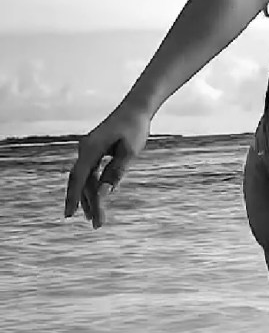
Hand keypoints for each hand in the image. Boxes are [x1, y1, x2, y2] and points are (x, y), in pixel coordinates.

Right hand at [64, 99, 151, 227]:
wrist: (136, 108)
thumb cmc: (134, 128)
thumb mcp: (129, 152)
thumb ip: (115, 172)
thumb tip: (104, 194)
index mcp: (91, 149)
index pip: (78, 178)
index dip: (73, 198)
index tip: (69, 215)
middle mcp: (85, 149)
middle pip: (81, 181)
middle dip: (85, 203)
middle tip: (95, 223)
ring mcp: (88, 149)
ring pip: (84, 178)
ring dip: (89, 196)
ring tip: (94, 217)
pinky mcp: (94, 150)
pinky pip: (89, 172)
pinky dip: (91, 186)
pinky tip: (95, 198)